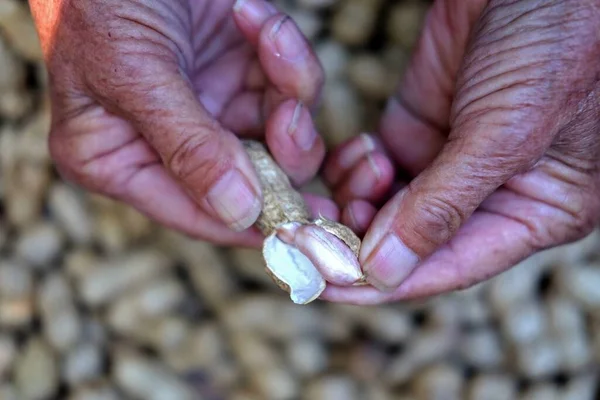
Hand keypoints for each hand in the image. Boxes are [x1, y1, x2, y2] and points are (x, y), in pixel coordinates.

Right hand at [29, 0, 325, 247]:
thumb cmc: (101, 0)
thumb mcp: (134, 73)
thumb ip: (186, 144)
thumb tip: (238, 211)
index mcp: (123, 159)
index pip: (196, 213)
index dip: (252, 224)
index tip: (303, 229)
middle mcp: (173, 143)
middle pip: (254, 180)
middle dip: (284, 151)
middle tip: (289, 116)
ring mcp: (215, 107)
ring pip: (284, 133)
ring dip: (290, 87)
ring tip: (269, 37)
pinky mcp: (244, 72)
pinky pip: (290, 84)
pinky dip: (286, 52)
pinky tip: (253, 15)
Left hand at [321, 0, 599, 303]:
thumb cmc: (554, 45)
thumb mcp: (504, 132)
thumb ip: (444, 206)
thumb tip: (385, 272)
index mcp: (534, 211)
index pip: (449, 267)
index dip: (386, 283)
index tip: (326, 285)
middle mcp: (489, 193)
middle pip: (412, 242)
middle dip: (359, 241)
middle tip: (311, 235)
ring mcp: (449, 159)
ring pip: (387, 206)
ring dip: (355, 204)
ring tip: (343, 188)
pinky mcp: (419, 125)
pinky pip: (375, 166)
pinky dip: (355, 168)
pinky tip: (356, 154)